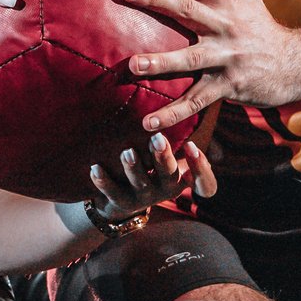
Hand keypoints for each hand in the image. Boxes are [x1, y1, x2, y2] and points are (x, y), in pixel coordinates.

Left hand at [85, 132, 214, 224]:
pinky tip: (95, 167)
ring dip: (134, 168)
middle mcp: (166, 189)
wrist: (123, 198)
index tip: (192, 146)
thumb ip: (178, 136)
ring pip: (140, 184)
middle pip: (170, 177)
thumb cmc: (152, 166)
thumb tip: (180, 99)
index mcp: (183, 178)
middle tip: (156, 138)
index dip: (201, 169)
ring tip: (127, 152)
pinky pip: (112, 193)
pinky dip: (103, 181)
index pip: (205, 184)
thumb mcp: (169, 156)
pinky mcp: (122, 202)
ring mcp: (144, 197)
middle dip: (163, 158)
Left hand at [121, 0, 300, 130]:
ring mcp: (225, 56)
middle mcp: (222, 24)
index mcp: (223, 0)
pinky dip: (173, 114)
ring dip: (161, 62)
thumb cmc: (263, 25)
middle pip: (186, 8)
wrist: (297, 62)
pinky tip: (148, 124)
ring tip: (132, 65)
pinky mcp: (228, 85)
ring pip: (190, 58)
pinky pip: (197, 101)